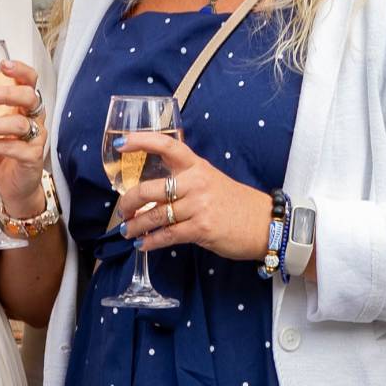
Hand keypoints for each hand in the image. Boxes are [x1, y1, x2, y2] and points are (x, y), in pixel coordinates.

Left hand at [0, 56, 49, 221]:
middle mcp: (33, 117)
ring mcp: (35, 138)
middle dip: (7, 93)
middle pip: (29, 96)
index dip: (19, 69)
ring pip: (20, 124)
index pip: (29, 79)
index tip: (1, 65)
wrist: (13, 186)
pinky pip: (13, 148)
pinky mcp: (32, 158)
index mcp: (23, 104)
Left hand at [119, 129, 273, 261]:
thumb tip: (152, 194)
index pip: (167, 145)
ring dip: (136, 226)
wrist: (264, 224)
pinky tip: (143, 244)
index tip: (121, 144)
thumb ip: (184, 182)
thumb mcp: (210, 181)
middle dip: (128, 203)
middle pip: (149, 189)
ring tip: (128, 230)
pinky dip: (150, 241)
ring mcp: (199, 206)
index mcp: (197, 166)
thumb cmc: (235, 204)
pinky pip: (167, 235)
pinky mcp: (201, 228)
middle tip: (122, 211)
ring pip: (155, 215)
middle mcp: (196, 182)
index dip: (141, 141)